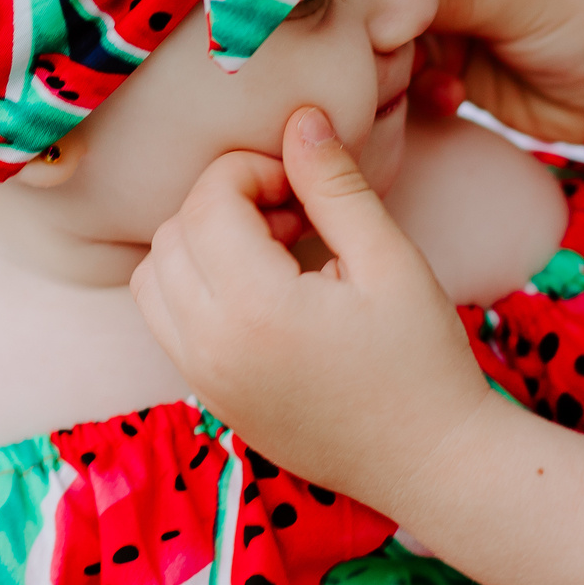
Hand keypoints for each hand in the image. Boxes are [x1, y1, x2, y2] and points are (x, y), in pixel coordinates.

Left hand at [132, 106, 497, 507]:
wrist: (431, 464)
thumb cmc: (424, 362)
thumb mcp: (391, 262)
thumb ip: (336, 187)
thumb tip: (300, 120)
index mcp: (254, 308)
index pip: (209, 200)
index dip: (252, 170)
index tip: (304, 185)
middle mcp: (210, 347)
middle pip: (172, 232)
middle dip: (224, 203)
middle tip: (293, 213)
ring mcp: (203, 379)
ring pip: (152, 278)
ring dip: (199, 245)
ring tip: (273, 251)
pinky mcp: (209, 399)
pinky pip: (165, 323)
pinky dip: (193, 290)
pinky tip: (260, 293)